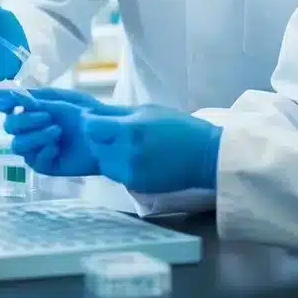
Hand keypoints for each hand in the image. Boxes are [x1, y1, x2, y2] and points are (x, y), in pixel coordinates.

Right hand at [0, 87, 130, 176]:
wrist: (107, 136)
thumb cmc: (86, 113)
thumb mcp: (59, 99)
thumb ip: (30, 96)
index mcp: (32, 108)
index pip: (7, 105)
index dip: (3, 103)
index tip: (5, 103)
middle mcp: (30, 128)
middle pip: (9, 125)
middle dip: (25, 120)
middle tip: (48, 116)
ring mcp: (36, 147)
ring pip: (17, 145)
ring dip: (35, 136)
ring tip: (56, 132)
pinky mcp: (45, 164)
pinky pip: (32, 161)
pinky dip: (43, 152)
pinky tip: (56, 148)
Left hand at [82, 105, 222, 193]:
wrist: (206, 156)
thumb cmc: (179, 127)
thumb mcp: (148, 111)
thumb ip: (118, 113)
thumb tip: (92, 111)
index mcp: (129, 128)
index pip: (91, 127)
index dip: (93, 124)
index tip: (100, 123)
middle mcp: (126, 152)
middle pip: (95, 146)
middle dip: (101, 141)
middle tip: (118, 136)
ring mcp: (130, 172)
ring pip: (104, 163)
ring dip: (110, 156)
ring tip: (130, 149)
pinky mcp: (136, 186)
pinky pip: (117, 175)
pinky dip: (122, 169)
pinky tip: (139, 161)